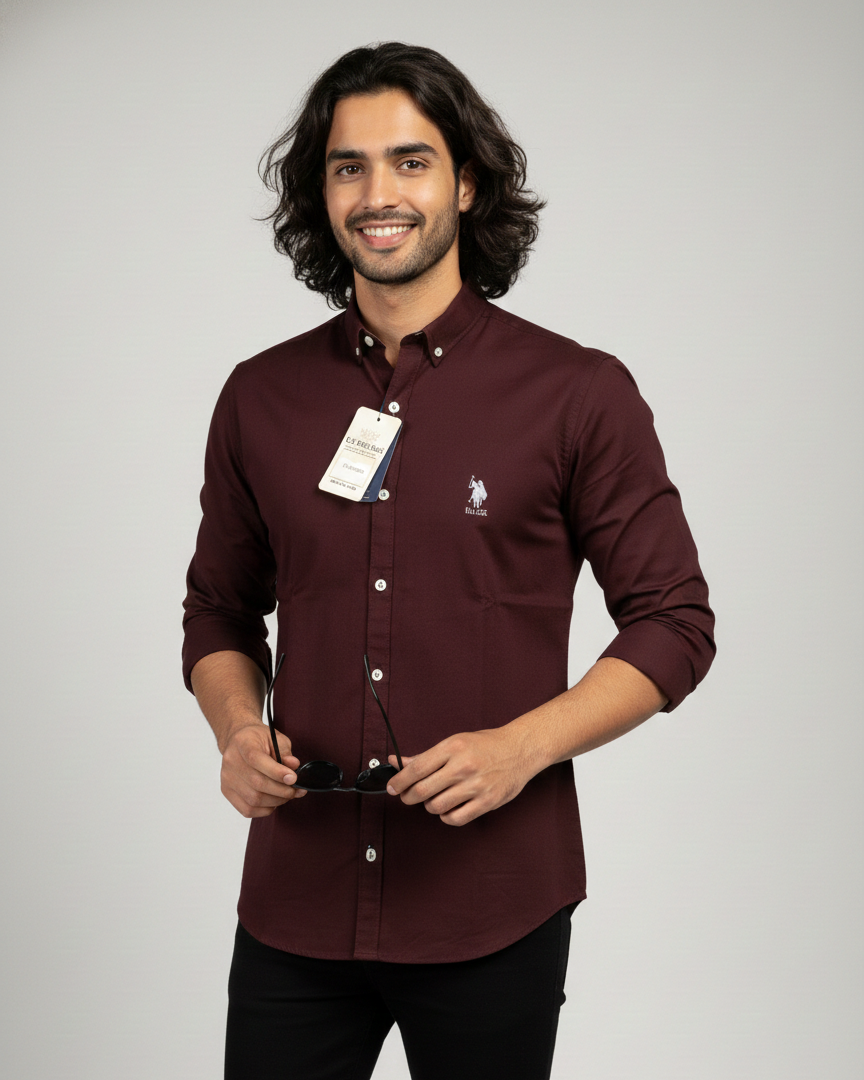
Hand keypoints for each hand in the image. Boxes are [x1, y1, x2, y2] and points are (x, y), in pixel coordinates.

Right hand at [220, 723, 306, 817]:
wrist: (237, 741)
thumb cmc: (257, 739)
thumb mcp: (275, 738)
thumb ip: (285, 752)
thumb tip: (294, 766)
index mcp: (242, 743)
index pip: (256, 760)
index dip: (277, 772)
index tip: (293, 778)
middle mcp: (231, 761)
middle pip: (257, 783)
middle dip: (281, 790)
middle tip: (296, 790)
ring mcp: (227, 778)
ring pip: (253, 799)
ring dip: (276, 801)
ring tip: (287, 795)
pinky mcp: (227, 791)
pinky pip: (247, 809)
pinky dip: (265, 809)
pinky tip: (274, 801)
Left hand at [386, 725, 538, 826]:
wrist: (519, 750)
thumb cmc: (485, 745)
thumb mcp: (454, 742)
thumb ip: (425, 756)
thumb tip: (397, 761)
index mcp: (453, 748)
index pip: (416, 769)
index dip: (399, 781)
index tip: (392, 787)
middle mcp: (463, 766)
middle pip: (422, 790)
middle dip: (408, 796)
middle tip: (407, 796)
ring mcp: (476, 785)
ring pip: (436, 807)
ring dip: (429, 806)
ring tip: (434, 798)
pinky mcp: (486, 802)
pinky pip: (455, 818)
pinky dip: (446, 816)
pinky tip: (448, 808)